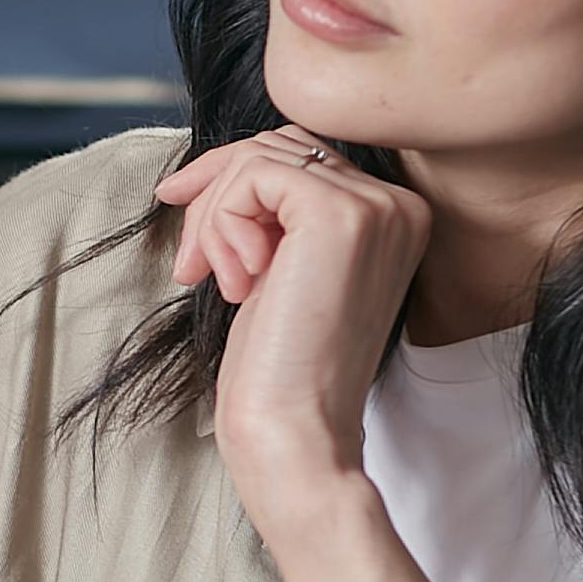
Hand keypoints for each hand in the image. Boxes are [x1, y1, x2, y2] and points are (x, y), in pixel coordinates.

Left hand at [152, 126, 432, 543]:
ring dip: (214, 219)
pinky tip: (236, 282)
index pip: (301, 157)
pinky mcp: (340, 215)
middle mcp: (399, 205)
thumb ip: (273, 215)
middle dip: (215, 196)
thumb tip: (214, 166)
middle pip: (278, 148)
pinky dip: (221, 224)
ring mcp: (377, 207)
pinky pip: (252, 176)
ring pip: (259, 159)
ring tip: (218, 283)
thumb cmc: (279, 370)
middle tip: (190, 266)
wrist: (295, 433)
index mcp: (395, 218)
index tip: (183, 215)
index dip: (232, 181)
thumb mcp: (278, 271)